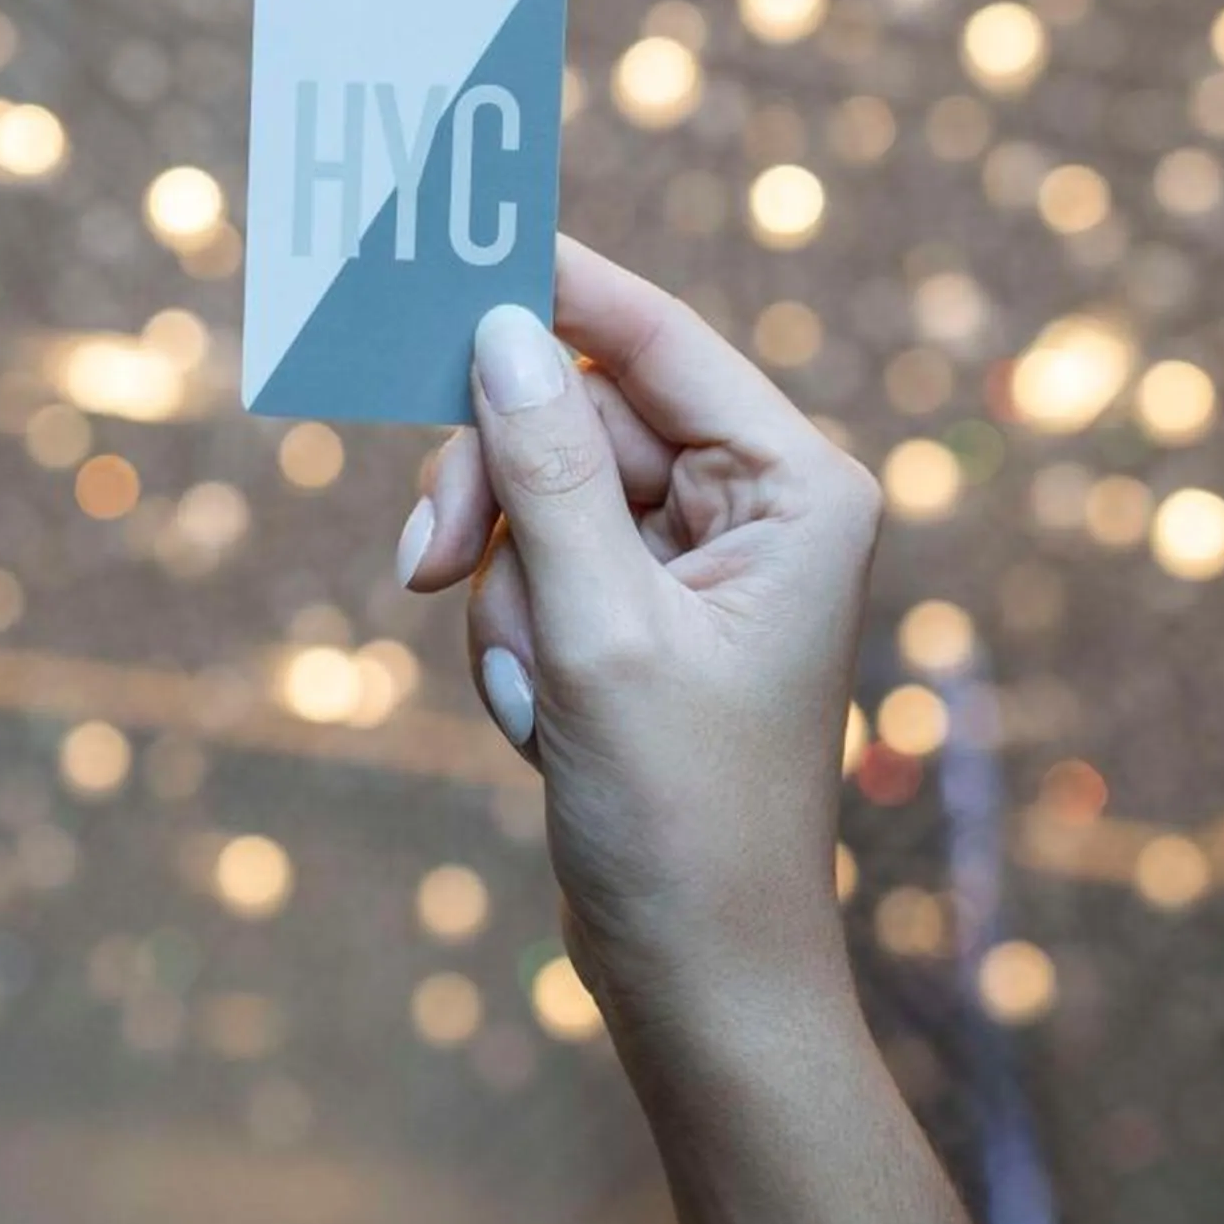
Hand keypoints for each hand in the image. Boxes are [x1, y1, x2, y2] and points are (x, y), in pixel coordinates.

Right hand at [398, 236, 885, 1029]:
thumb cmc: (683, 818)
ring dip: (505, 591)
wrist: (697, 977)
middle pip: (575, 420)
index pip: (658, 342)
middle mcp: (759, 508)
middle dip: (498, 499)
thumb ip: (546, 472)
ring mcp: (698, 564)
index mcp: (797, 488)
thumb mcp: (598, 633)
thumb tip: (503, 330)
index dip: (557, 290)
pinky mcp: (644, 617)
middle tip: (426, 562)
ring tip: (537, 698)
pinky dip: (514, 633)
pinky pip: (536, 566)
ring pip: (538, 496)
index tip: (458, 246)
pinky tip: (543, 719)